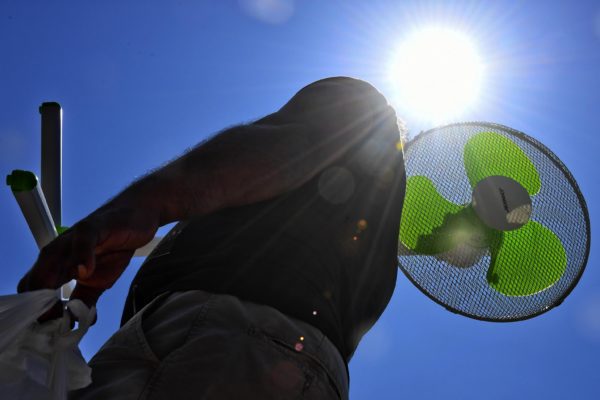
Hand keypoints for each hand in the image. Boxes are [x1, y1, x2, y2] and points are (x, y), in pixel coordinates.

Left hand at [17, 203, 159, 319]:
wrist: (137, 215)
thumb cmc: (114, 245)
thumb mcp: (100, 280)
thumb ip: (85, 299)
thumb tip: (75, 323)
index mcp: (56, 266)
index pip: (33, 292)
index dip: (38, 314)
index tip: (52, 332)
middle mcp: (58, 253)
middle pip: (34, 282)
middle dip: (42, 309)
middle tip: (58, 328)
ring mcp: (73, 239)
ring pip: (50, 264)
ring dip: (52, 289)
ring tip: (65, 310)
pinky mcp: (93, 227)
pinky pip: (82, 242)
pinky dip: (81, 258)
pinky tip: (87, 272)